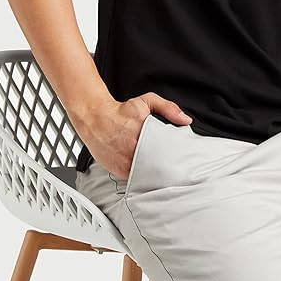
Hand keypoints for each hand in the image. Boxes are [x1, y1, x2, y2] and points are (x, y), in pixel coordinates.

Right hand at [75, 92, 192, 179]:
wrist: (94, 117)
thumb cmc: (120, 111)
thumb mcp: (146, 102)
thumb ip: (168, 108)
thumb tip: (185, 120)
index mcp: (143, 133)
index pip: (166, 150)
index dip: (174, 155)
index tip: (180, 157)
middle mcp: (133, 149)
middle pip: (157, 164)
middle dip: (166, 165)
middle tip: (174, 166)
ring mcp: (124, 162)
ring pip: (146, 174)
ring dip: (154, 173)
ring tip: (161, 170)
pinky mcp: (118, 171)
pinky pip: (134, 178)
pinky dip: (141, 176)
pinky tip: (146, 171)